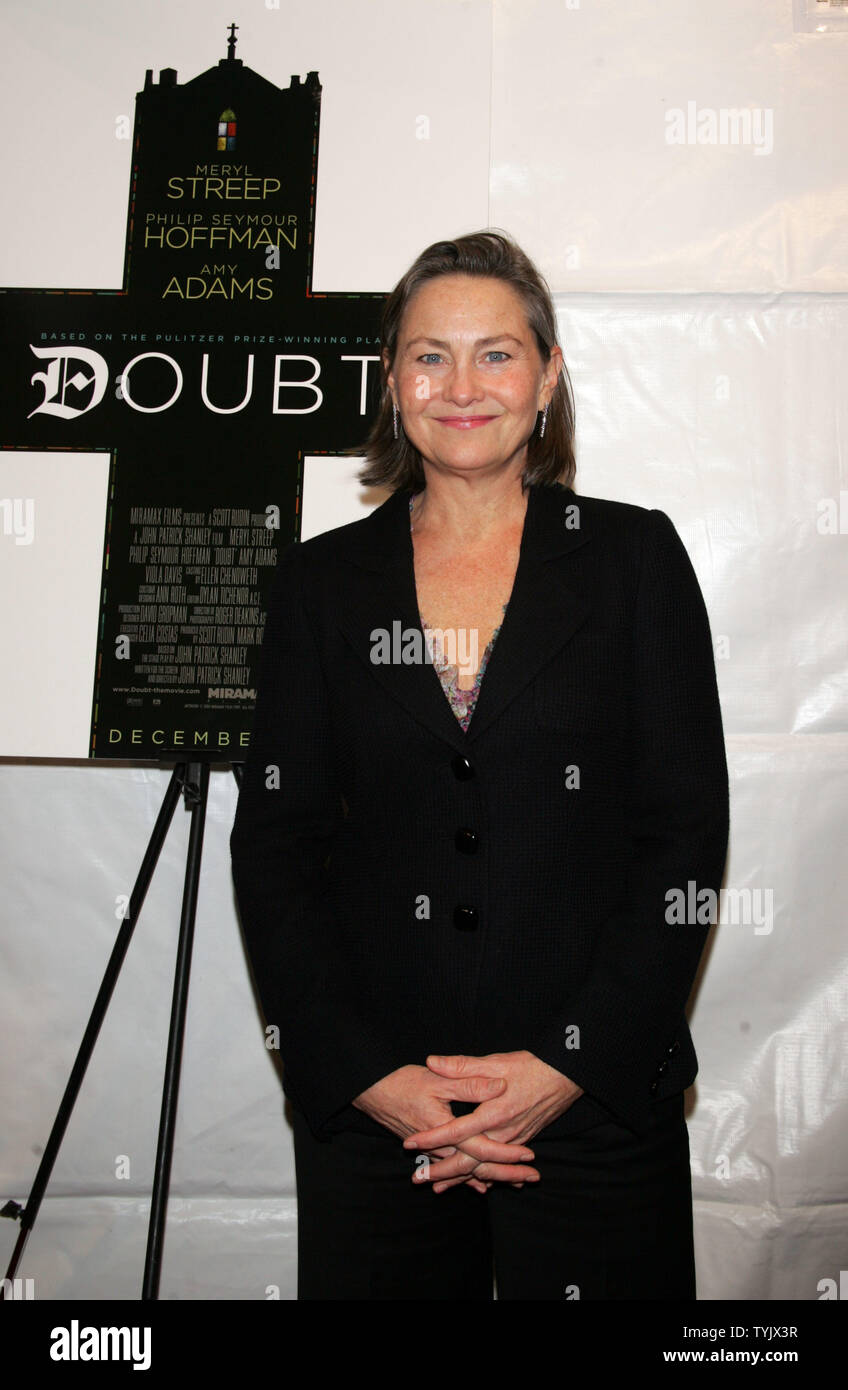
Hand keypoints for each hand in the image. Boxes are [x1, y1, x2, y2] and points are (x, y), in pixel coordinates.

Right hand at [352, 1063, 539, 1194]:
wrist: (372, 1093)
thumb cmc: (403, 1083)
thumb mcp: (436, 1079)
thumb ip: (469, 1082)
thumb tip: (499, 1086)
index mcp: (446, 1129)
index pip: (482, 1148)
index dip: (507, 1153)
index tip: (529, 1157)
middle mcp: (441, 1147)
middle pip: (478, 1167)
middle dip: (506, 1174)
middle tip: (531, 1179)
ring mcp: (435, 1151)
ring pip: (467, 1171)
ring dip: (492, 1177)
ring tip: (516, 1183)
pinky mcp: (430, 1150)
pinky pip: (454, 1168)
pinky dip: (469, 1177)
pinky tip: (481, 1185)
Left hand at [401, 1051, 584, 1190]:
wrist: (567, 1076)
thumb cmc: (532, 1067)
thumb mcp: (496, 1062)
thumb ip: (463, 1066)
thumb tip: (432, 1061)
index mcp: (493, 1113)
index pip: (455, 1132)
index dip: (431, 1139)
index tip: (410, 1144)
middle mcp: (503, 1133)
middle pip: (468, 1161)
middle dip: (442, 1172)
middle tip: (418, 1180)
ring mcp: (514, 1140)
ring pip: (483, 1167)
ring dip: (460, 1178)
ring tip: (437, 1187)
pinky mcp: (522, 1140)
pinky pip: (498, 1165)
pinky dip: (483, 1176)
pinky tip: (474, 1183)